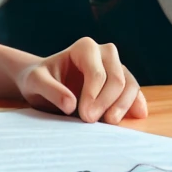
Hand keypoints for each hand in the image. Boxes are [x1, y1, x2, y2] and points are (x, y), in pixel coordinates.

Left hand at [17, 38, 147, 122]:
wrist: (44, 85)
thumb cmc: (40, 80)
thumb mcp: (35, 82)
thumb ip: (50, 90)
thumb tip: (70, 104)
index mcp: (84, 48)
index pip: (97, 73)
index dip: (93, 96)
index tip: (84, 116)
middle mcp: (103, 53)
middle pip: (117, 79)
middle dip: (107, 103)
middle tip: (90, 121)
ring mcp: (114, 68)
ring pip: (129, 84)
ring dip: (123, 106)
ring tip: (109, 124)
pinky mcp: (121, 84)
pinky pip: (134, 92)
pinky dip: (135, 103)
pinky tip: (136, 115)